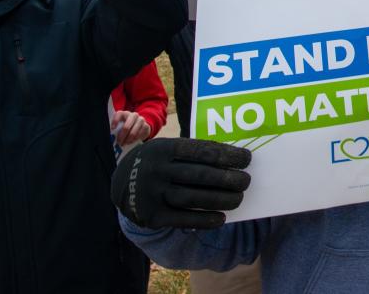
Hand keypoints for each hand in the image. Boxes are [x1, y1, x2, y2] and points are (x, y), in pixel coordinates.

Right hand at [111, 138, 251, 229]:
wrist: (121, 184)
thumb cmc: (158, 163)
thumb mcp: (168, 149)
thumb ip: (194, 153)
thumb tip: (232, 159)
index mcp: (163, 148)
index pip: (201, 151)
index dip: (227, 155)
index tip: (247, 159)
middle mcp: (156, 170)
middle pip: (200, 175)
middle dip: (228, 179)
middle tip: (246, 181)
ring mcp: (152, 194)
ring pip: (193, 198)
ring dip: (220, 200)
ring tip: (238, 199)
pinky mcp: (151, 216)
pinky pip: (183, 219)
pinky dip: (204, 220)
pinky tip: (221, 218)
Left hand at [112, 110, 152, 145]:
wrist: (141, 126)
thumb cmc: (126, 126)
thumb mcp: (120, 125)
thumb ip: (115, 128)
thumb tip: (109, 136)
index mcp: (124, 113)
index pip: (119, 114)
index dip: (115, 121)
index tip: (112, 128)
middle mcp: (133, 115)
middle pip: (126, 126)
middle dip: (122, 136)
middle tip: (119, 142)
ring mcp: (140, 120)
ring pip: (133, 132)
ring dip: (128, 139)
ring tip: (124, 143)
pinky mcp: (146, 126)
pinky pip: (139, 134)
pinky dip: (134, 140)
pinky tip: (131, 142)